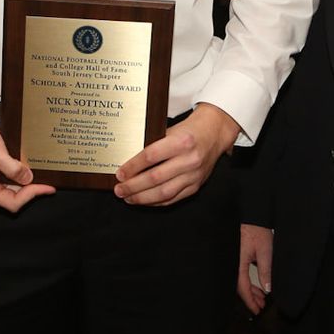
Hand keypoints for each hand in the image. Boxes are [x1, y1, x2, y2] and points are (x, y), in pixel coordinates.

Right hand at [0, 77, 53, 212]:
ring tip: (42, 173)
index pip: (11, 202)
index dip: (30, 196)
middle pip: (13, 195)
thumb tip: (28, 178)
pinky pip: (10, 170)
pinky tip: (31, 162)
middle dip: (31, 189)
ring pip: (12, 183)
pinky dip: (21, 167)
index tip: (46, 187)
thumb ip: (11, 168)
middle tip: (48, 180)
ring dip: (27, 179)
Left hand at [115, 102, 240, 205]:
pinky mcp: (196, 186)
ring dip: (142, 198)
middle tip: (119, 190)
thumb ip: (153, 145)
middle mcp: (189, 159)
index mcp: (181, 141)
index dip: (132, 167)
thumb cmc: (188, 131)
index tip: (120, 174)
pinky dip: (156, 202)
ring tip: (128, 198)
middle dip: (133, 186)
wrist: (213, 134)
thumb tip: (128, 162)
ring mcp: (193, 175)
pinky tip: (144, 201)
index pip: (151, 157)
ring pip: (163, 192)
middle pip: (155, 177)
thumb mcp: (170, 131)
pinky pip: (173, 198)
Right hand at [238, 223, 272, 314]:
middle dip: (251, 298)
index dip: (250, 301)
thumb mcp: (265, 251)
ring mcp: (233, 260)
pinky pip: (240, 274)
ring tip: (262, 298)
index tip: (257, 310)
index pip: (242, 288)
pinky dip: (248, 282)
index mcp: (237, 263)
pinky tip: (257, 285)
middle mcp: (232, 263)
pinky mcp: (236, 257)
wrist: (251, 214)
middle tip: (261, 306)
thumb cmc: (257, 230)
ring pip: (239, 281)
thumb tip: (267, 289)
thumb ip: (266, 271)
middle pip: (239, 287)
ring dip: (250, 290)